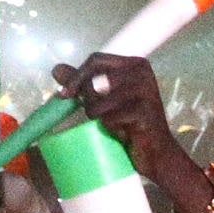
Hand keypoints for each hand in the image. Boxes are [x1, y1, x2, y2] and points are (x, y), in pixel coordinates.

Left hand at [53, 52, 189, 181]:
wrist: (157, 152)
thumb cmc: (130, 123)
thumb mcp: (106, 99)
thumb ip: (84, 82)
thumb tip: (56, 69)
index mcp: (134, 64)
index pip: (96, 60)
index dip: (76, 76)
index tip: (64, 94)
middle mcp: (141, 72)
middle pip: (94, 80)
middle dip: (88, 100)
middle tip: (95, 115)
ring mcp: (145, 91)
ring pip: (98, 102)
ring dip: (99, 117)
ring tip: (114, 124)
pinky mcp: (144, 112)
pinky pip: (109, 118)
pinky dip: (110, 128)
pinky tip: (124, 133)